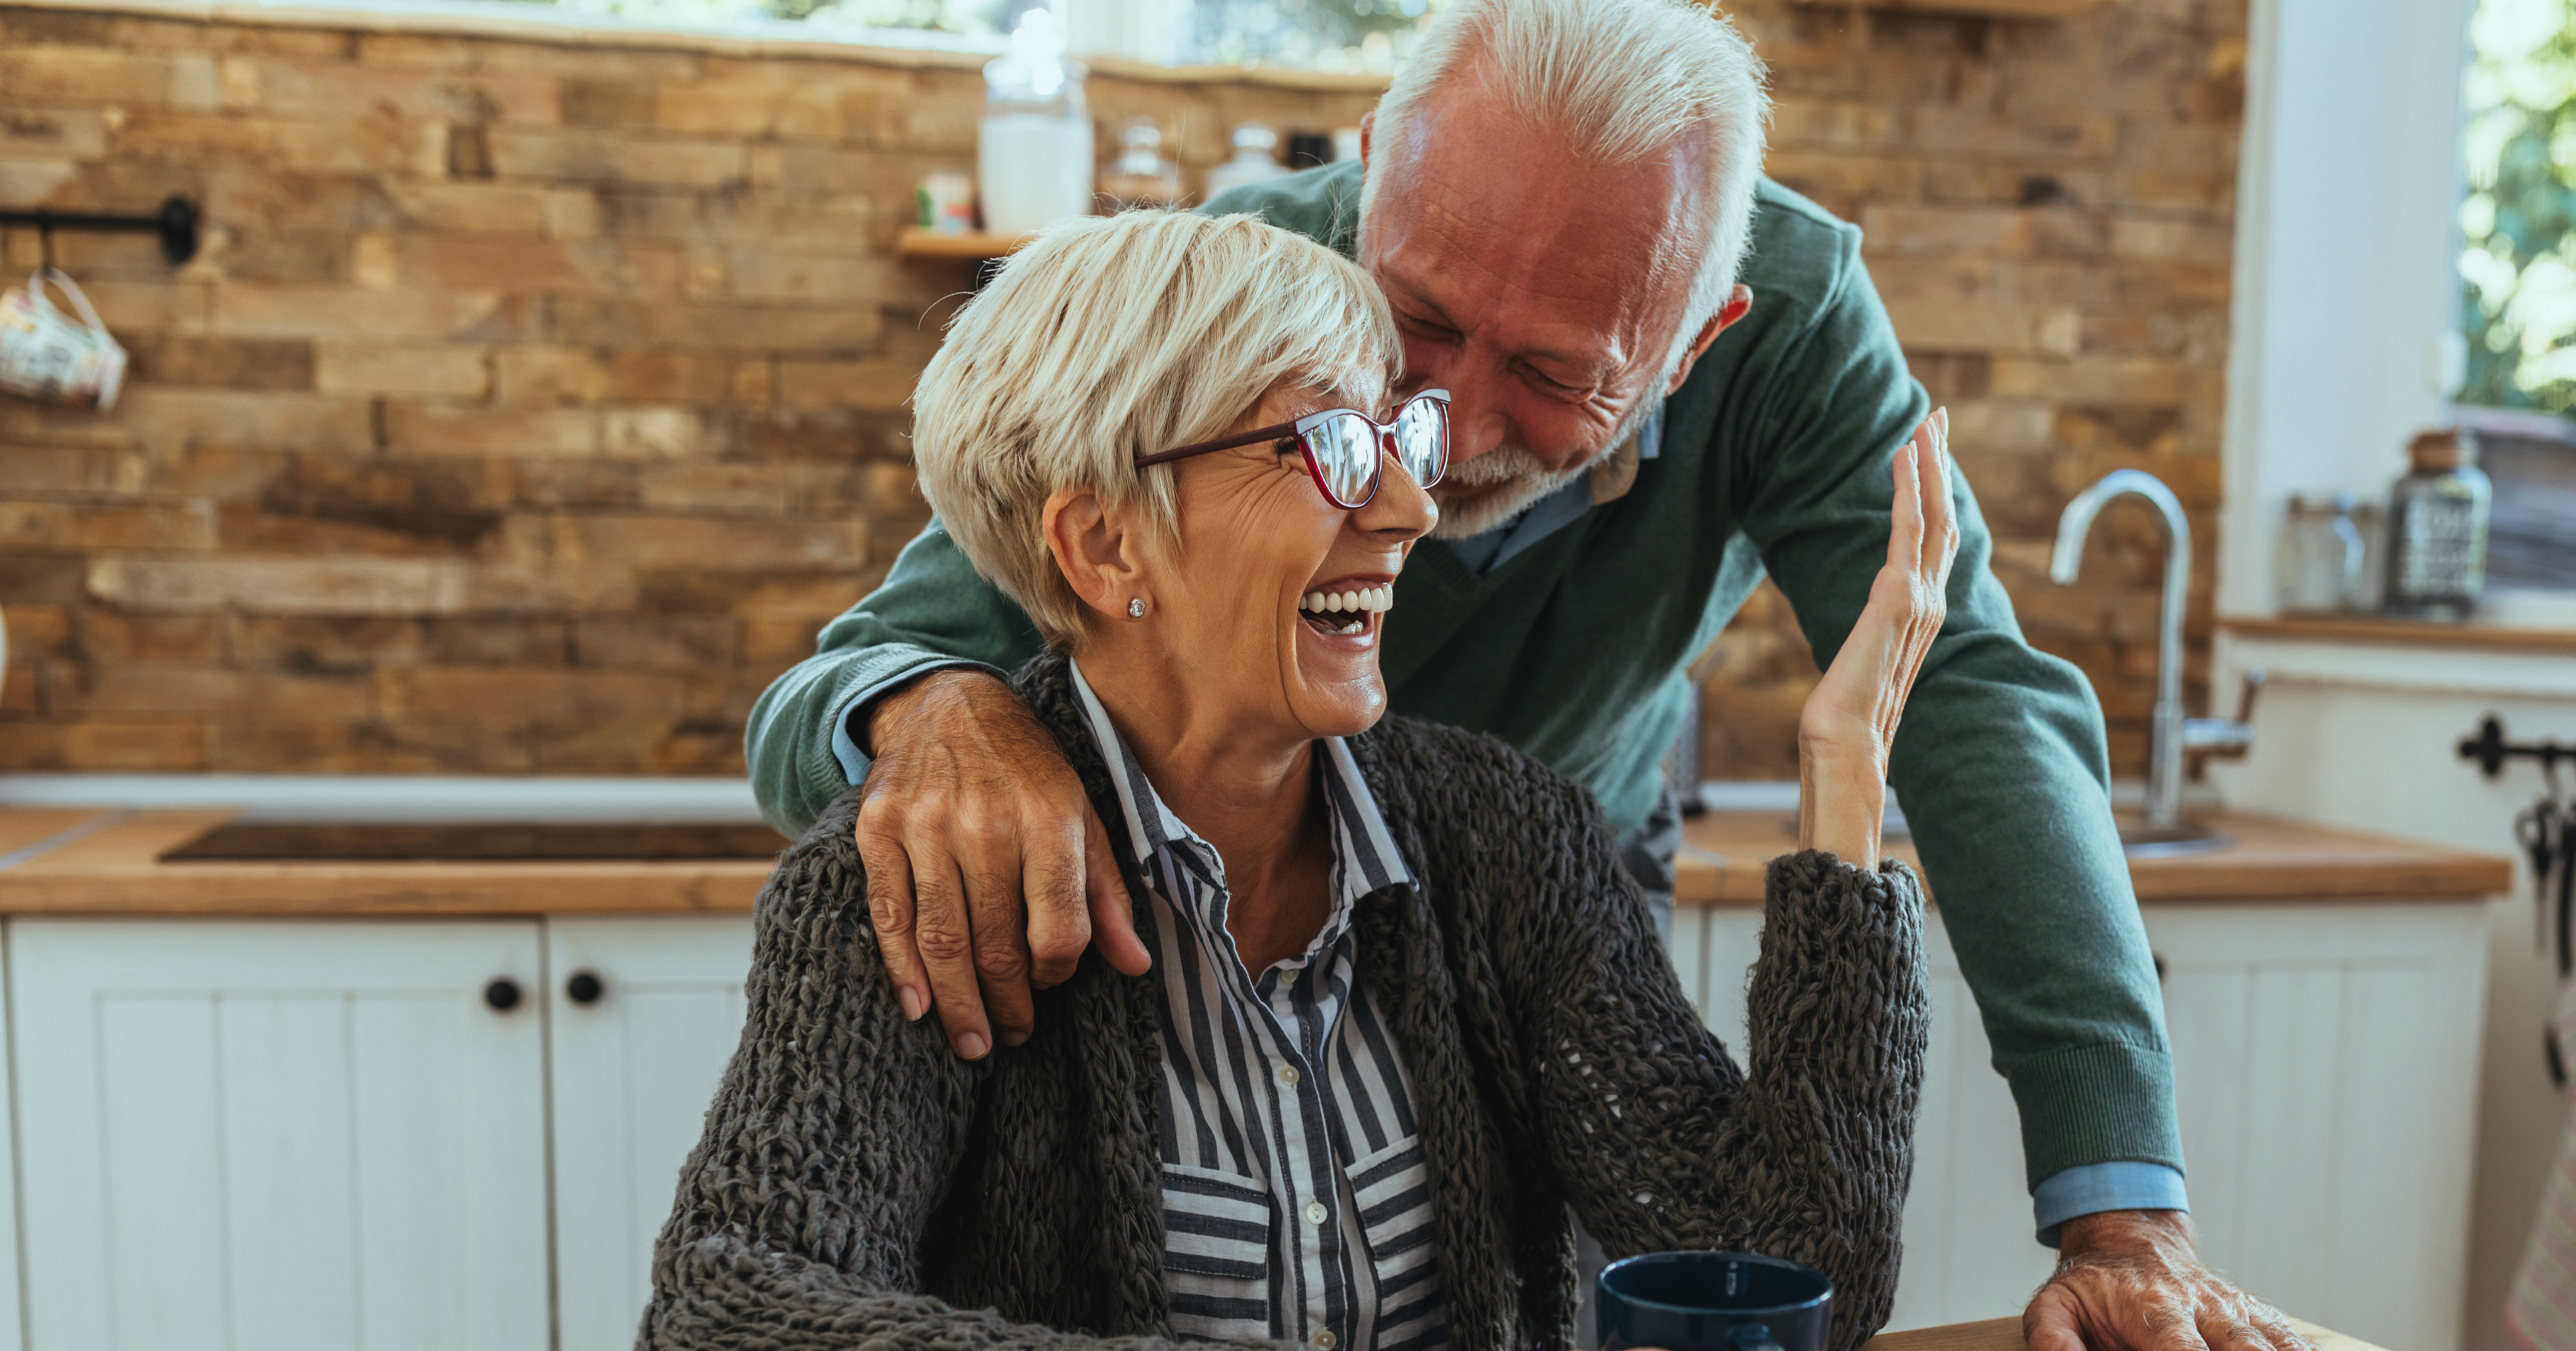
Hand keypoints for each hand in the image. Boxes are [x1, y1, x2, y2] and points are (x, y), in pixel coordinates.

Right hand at [854, 669, 1150, 1058]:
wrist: (948, 703)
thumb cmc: (1027, 769)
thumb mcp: (1081, 815)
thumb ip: (1106, 892)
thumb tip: (1136, 963)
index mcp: (1048, 820)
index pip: (1058, 926)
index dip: (1057, 971)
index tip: (1051, 985)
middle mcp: (986, 824)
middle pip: (996, 943)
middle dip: (1007, 1004)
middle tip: (1012, 1036)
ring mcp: (926, 826)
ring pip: (942, 940)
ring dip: (958, 1003)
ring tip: (973, 1041)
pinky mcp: (879, 829)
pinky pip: (890, 915)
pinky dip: (902, 969)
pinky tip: (918, 1006)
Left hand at [1798, 409, 1956, 866]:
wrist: (1844, 747)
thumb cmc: (1845, 718)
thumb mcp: (1860, 663)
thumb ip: (1872, 639)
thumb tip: (1865, 635)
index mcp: (1921, 614)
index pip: (1934, 541)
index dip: (1934, 494)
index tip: (1927, 454)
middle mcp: (1930, 603)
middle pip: (1944, 518)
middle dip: (1940, 465)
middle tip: (1934, 418)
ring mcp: (1920, 600)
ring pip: (1934, 515)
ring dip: (1930, 465)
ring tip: (1924, 423)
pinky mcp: (1899, 599)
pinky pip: (1909, 529)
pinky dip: (1910, 487)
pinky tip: (1903, 455)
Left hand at [2029, 1210, 2312, 1350]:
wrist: (2128, 1237)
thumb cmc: (2092, 1284)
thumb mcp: (2055, 1305)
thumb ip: (2053, 1339)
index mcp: (2154, 1308)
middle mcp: (2203, 1307)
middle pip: (2242, 1349)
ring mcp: (2235, 1309)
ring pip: (2273, 1345)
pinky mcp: (2257, 1314)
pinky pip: (2291, 1340)